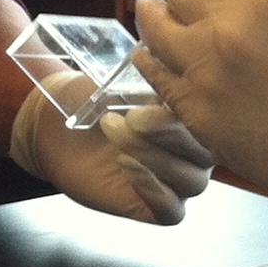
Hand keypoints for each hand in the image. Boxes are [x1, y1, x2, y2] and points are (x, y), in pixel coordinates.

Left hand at [9, 72, 214, 225]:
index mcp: (193, 118)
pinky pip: (172, 211)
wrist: (55, 127)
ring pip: (192, 181)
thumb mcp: (122, 79)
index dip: (189, 108)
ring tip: (116, 134)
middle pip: (205, 152)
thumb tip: (168, 55)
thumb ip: (151, 75)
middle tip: (131, 118)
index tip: (157, 92)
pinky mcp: (157, 209)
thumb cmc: (92, 99)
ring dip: (155, 157)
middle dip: (168, 134)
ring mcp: (178, 182)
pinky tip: (127, 166)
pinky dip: (154, 191)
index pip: (212, 117)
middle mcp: (194, 152)